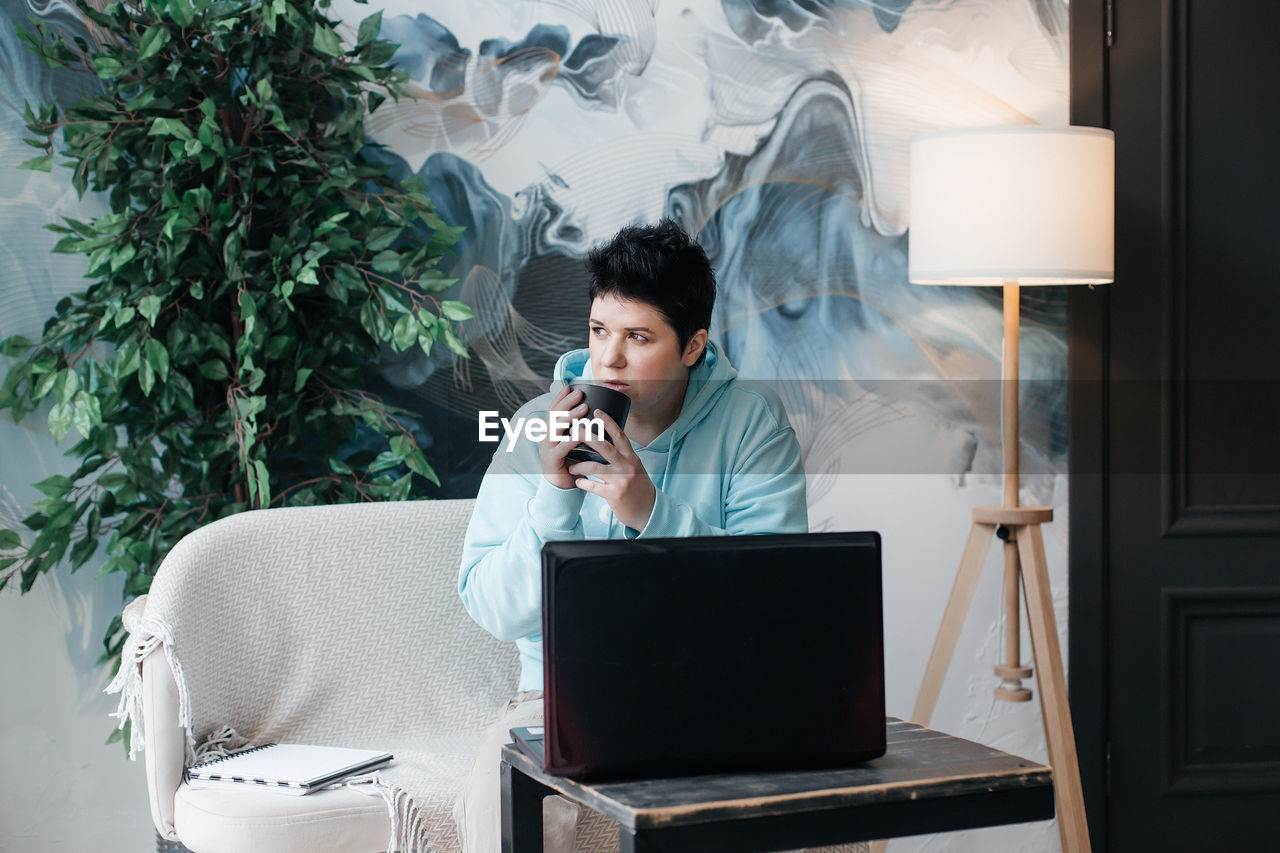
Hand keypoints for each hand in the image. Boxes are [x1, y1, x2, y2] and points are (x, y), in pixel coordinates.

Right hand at [538, 385, 587, 489]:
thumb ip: (578, 431)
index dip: (560, 398)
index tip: (570, 387)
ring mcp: (547, 449)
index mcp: (550, 432)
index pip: (553, 410)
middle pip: (554, 415)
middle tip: (579, 393)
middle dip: (566, 402)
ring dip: (570, 416)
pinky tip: (580, 432)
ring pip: (556, 428)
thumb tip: (593, 415)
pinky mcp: (552, 460)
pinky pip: (562, 446)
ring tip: (584, 408)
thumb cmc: (571, 463)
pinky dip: (571, 438)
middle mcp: (546, 438)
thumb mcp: (573, 444)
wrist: (562, 487)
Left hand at [567, 409, 655, 531]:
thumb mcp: (634, 467)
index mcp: (632, 457)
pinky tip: (578, 482)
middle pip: (604, 447)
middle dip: (587, 437)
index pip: (619, 435)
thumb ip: (622, 456)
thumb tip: (605, 442)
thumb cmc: (638, 487)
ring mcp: (620, 480)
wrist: (649, 510)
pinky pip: (593, 486)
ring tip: (571, 467)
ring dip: (579, 466)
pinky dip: (583, 483)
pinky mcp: (614, 495)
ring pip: (594, 467)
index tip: (597, 411)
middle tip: (574, 430)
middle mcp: (627, 466)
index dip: (608, 422)